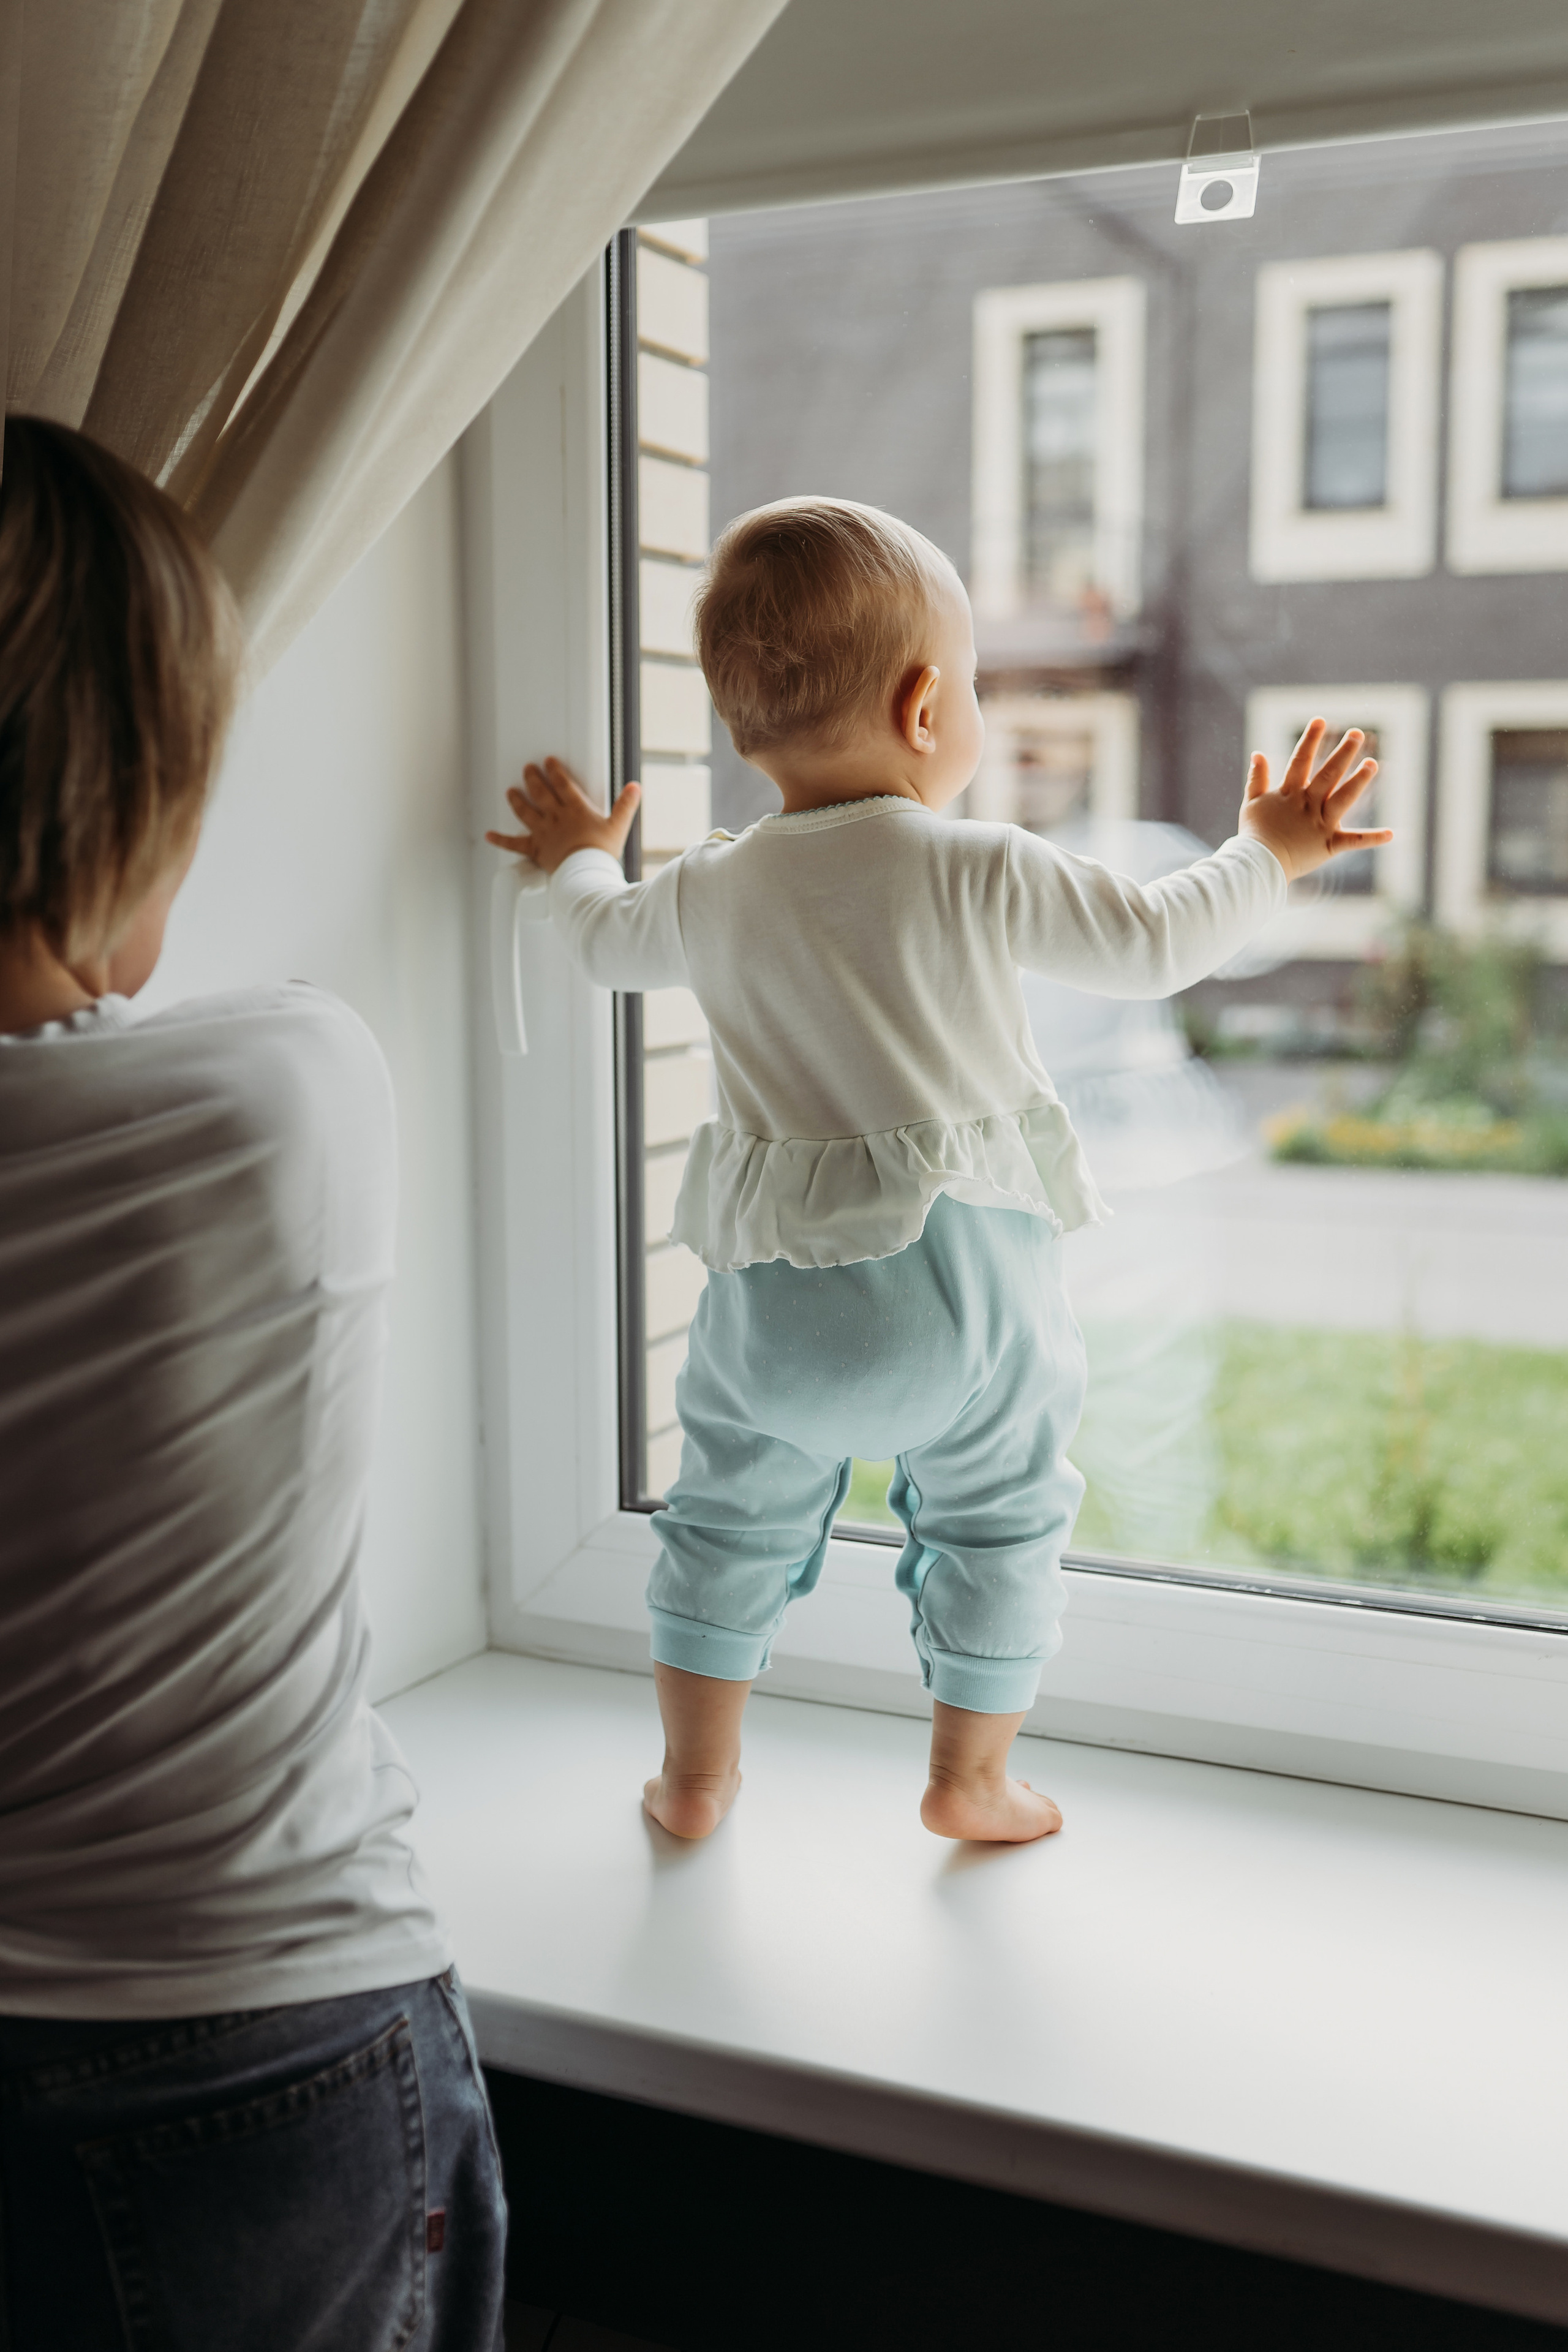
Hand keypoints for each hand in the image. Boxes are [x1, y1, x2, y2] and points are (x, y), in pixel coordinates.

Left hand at [485, 756, 640, 875]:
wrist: (586, 873)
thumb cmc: (601, 853)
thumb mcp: (619, 826)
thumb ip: (626, 805)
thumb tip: (636, 786)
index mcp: (576, 809)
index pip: (562, 784)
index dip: (555, 771)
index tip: (548, 761)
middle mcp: (556, 817)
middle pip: (541, 793)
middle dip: (533, 779)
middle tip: (527, 769)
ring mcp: (544, 833)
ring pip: (526, 812)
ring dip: (517, 800)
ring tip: (510, 791)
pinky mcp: (536, 849)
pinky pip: (515, 844)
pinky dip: (501, 840)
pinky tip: (489, 835)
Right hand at [1238, 719, 1388, 883]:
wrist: (1258, 865)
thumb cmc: (1254, 835)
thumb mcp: (1252, 803)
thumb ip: (1257, 778)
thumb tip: (1258, 753)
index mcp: (1289, 794)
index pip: (1300, 761)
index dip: (1310, 740)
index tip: (1320, 720)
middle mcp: (1308, 805)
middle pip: (1327, 774)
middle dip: (1343, 753)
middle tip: (1357, 733)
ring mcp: (1320, 824)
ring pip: (1343, 799)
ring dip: (1359, 781)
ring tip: (1373, 764)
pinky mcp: (1329, 845)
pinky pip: (1353, 841)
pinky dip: (1372, 839)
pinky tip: (1391, 834)